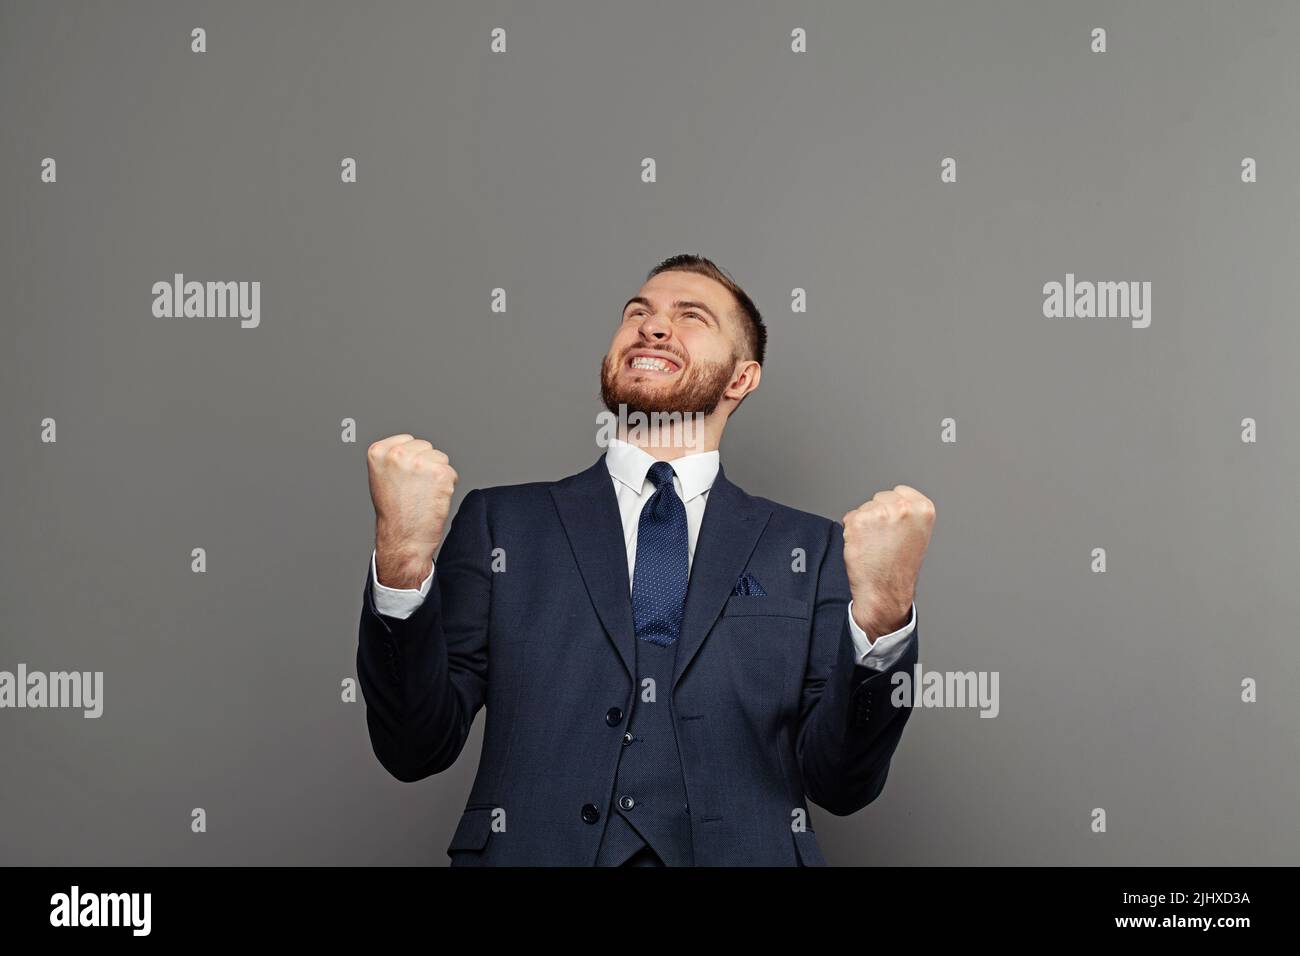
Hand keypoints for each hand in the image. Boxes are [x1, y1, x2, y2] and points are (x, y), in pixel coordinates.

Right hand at [367, 435, 457, 587]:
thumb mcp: (381, 477)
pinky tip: (432, 500)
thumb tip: (411, 448)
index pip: (408, 441)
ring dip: (437, 475)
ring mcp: (420, 463)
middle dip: (425, 466)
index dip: (411, 460)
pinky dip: (447, 487)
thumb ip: (394, 459)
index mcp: (379, 452)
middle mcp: (398, 454)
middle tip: (414, 490)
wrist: (403, 539)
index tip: (404, 479)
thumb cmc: (393, 513)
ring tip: (422, 495)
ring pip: (441, 458)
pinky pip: (451, 473)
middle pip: (426, 447)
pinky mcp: (440, 473)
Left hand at [842, 485, 935, 637]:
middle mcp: (903, 508)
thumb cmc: (900, 568)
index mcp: (923, 508)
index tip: (896, 526)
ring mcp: (879, 513)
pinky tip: (864, 546)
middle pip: (880, 498)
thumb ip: (908, 513)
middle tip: (885, 539)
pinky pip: (850, 518)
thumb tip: (892, 501)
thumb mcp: (918, 534)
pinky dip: (852, 531)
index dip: (894, 509)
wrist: (886, 591)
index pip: (900, 492)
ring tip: (875, 544)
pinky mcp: (858, 521)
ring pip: (864, 508)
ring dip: (865, 523)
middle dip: (879, 514)